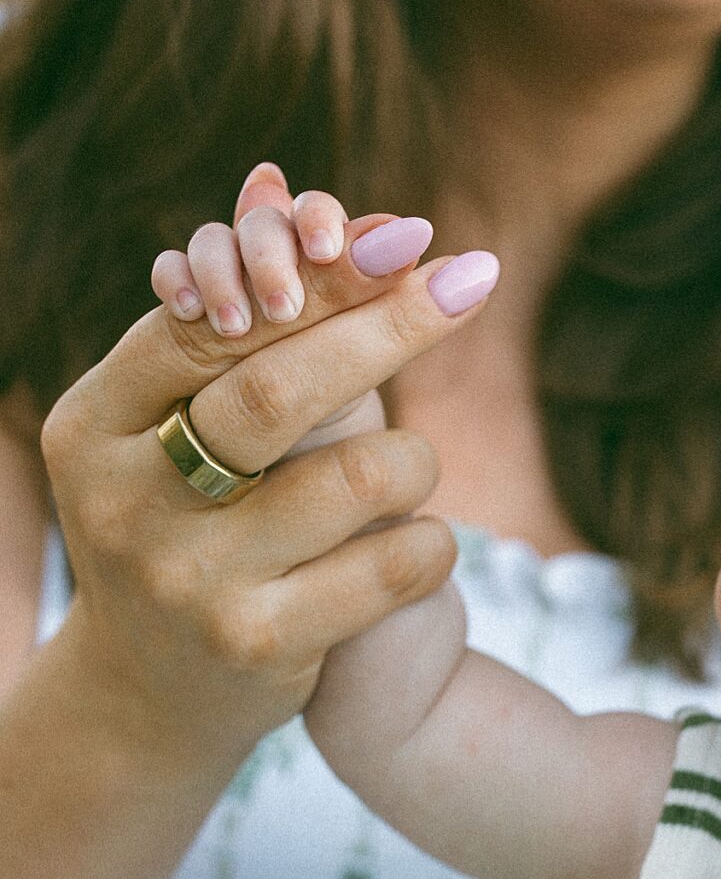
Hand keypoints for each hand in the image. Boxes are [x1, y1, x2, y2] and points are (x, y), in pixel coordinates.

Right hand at [41, 160, 497, 786]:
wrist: (151, 698)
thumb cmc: (182, 528)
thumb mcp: (172, 427)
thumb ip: (229, 322)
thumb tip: (281, 179)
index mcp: (93, 425)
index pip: (210, 326)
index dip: (312, 276)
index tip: (403, 236)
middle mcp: (127, 502)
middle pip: (277, 391)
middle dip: (384, 326)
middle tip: (469, 278)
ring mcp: (189, 582)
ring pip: (351, 478)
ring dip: (413, 457)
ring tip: (416, 468)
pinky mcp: (258, 648)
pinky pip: (389, 565)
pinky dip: (431, 542)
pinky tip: (427, 544)